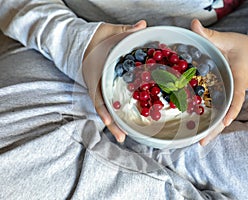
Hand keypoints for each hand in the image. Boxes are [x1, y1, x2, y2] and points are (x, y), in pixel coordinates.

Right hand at [82, 20, 146, 142]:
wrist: (86, 43)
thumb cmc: (97, 40)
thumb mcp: (109, 33)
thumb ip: (125, 31)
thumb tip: (143, 25)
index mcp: (96, 75)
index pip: (97, 95)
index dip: (103, 109)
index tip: (109, 121)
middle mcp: (98, 86)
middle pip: (105, 108)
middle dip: (113, 124)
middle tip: (122, 138)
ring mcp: (102, 89)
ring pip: (109, 109)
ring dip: (117, 123)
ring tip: (125, 136)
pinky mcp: (107, 90)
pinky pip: (113, 103)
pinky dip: (118, 114)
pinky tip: (129, 122)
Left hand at [190, 19, 247, 145]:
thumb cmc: (244, 46)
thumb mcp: (228, 39)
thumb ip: (210, 35)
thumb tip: (193, 25)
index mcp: (239, 79)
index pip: (237, 97)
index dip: (231, 109)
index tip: (225, 122)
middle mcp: (235, 90)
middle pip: (226, 113)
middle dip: (215, 129)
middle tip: (201, 143)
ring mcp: (231, 94)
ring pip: (222, 113)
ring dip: (212, 127)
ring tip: (198, 141)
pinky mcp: (227, 93)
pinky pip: (220, 107)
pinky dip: (212, 116)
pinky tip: (199, 124)